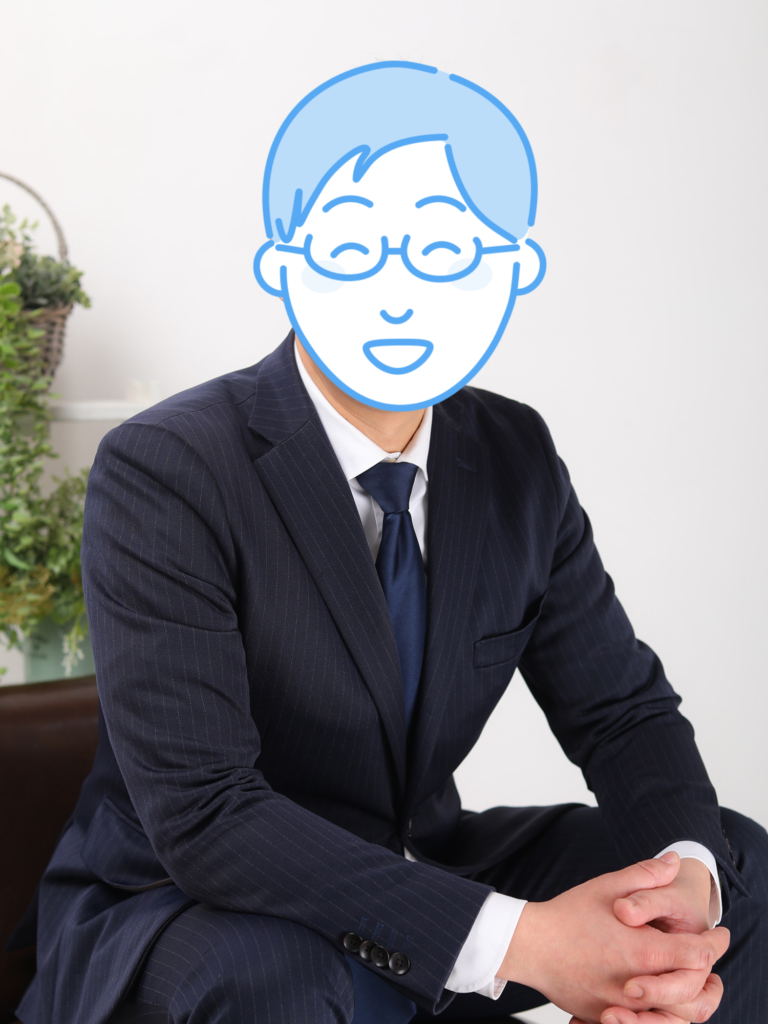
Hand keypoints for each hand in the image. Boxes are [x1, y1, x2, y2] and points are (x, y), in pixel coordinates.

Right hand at [499, 853, 728, 1023]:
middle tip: (710, 964)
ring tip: (690, 981)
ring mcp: (621, 1005)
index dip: (714, 944)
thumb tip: (673, 861)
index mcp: (641, 950)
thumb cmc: (567, 913)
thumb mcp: (606, 886)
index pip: (697, 956)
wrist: (528, 945)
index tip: (719, 935)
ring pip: (672, 1016)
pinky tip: (658, 995)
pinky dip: (659, 1012)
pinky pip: (643, 1023)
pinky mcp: (605, 1017)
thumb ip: (644, 874)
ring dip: (687, 1000)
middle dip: (707, 979)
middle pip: (692, 994)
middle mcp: (636, 984)